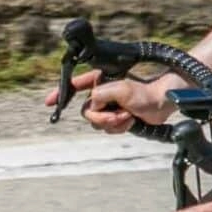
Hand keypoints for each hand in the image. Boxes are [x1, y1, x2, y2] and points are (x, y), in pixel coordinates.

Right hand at [43, 69, 178, 132]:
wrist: (162, 103)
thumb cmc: (145, 91)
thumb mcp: (120, 89)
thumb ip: (100, 95)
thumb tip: (92, 105)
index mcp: (100, 81)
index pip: (75, 86)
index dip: (60, 93)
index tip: (49, 102)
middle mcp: (102, 94)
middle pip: (87, 112)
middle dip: (103, 117)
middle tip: (118, 115)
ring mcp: (109, 107)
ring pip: (97, 123)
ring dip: (114, 123)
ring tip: (128, 116)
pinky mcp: (117, 118)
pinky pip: (108, 129)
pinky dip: (119, 128)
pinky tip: (131, 120)